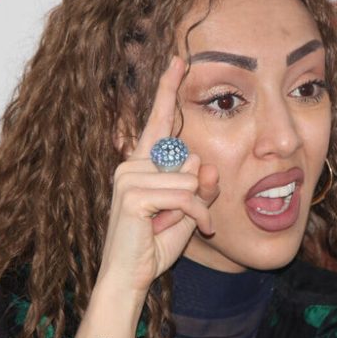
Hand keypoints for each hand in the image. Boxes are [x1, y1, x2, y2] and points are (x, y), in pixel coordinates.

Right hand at [97, 56, 219, 297]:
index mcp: (142, 164)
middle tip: (179, 218)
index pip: (157, 120)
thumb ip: (200, 188)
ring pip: (190, 178)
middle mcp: (131, 164)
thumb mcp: (188, 212)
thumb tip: (208, 166)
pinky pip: (186, 195)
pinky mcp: (133, 193)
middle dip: (197, 191)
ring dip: (196, 208)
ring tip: (178, 226)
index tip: (178, 60)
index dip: (168, 88)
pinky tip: (193, 229)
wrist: (130, 277)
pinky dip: (197, 215)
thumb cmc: (154, 245)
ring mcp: (128, 176)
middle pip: (190, 158)